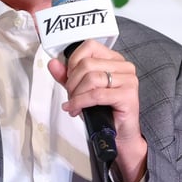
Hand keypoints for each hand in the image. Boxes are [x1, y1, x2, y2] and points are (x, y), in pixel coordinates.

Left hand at [48, 40, 147, 181]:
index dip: (73, 61)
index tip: (69, 77)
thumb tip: (53, 63)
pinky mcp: (128, 95)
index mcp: (114, 59)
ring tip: (74, 105)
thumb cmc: (104, 111)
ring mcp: (128, 80)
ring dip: (76, 94)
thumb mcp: (81, 90)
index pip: (89, 46)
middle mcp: (124, 66)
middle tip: (70, 96)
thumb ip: (67, 76)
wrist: (119, 135)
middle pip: (87, 64)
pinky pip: (96, 95)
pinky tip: (75, 109)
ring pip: (91, 78)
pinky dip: (81, 102)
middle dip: (72, 82)